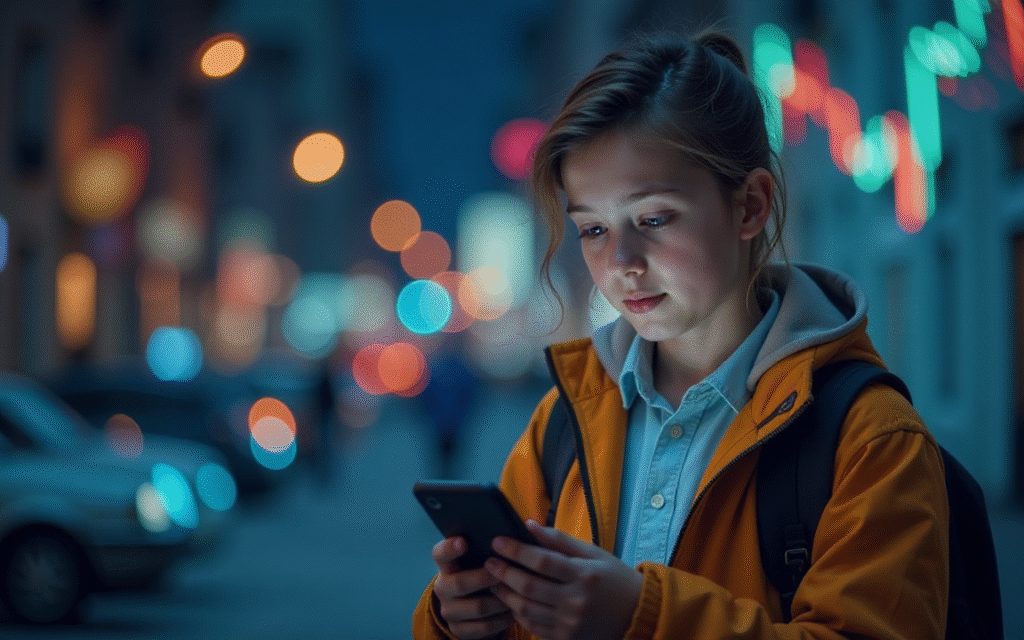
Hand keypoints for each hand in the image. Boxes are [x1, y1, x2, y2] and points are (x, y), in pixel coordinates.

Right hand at [431, 536, 514, 638]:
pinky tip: (514, 613)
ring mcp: (449, 610)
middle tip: (502, 573)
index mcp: (446, 565)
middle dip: (484, 578)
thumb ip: (487, 550)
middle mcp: (443, 587)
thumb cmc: (482, 575)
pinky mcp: (458, 629)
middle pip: (460, 583)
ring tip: (517, 595)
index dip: (449, 548)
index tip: (464, 541)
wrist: (472, 609)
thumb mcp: (479, 562)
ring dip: (499, 601)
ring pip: (477, 607)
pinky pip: (483, 627)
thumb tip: (511, 537)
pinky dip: (502, 620)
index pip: (440, 554)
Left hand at [486, 520, 642, 639]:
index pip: (542, 560)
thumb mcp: (593, 553)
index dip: (516, 550)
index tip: (498, 542)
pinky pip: (534, 627)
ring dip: (505, 595)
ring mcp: (571, 623)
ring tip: (495, 582)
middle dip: (504, 572)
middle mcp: (577, 601)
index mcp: (584, 575)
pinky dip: (518, 614)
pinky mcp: (566, 639)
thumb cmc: (614, 578)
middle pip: (529, 586)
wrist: (637, 615)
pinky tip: (511, 601)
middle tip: (489, 562)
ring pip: (526, 609)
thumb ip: (560, 540)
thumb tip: (529, 525)